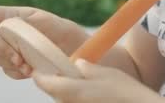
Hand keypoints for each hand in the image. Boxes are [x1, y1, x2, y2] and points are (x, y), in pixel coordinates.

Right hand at [0, 6, 81, 79]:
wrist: (77, 53)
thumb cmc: (65, 32)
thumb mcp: (51, 23)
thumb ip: (30, 22)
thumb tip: (9, 25)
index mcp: (18, 16)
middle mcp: (12, 32)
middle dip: (2, 49)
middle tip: (19, 58)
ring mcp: (13, 49)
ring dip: (10, 62)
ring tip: (29, 66)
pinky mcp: (18, 64)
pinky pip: (7, 70)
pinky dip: (15, 72)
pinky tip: (29, 71)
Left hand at [33, 59, 164, 102]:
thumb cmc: (125, 91)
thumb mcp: (106, 73)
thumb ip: (87, 69)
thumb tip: (77, 64)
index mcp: (73, 90)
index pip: (45, 83)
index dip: (40, 75)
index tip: (38, 70)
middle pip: (55, 94)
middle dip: (58, 85)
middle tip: (69, 75)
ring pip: (64, 101)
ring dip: (69, 93)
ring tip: (86, 85)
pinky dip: (79, 99)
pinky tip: (94, 96)